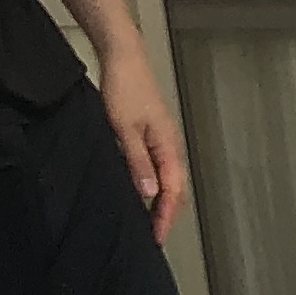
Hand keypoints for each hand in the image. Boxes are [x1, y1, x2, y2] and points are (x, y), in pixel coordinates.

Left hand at [98, 44, 187, 243]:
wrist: (123, 56)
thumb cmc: (125, 86)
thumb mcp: (125, 128)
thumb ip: (137, 162)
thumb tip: (149, 193)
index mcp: (167, 147)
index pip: (172, 193)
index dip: (164, 218)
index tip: (156, 238)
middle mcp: (168, 146)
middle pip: (173, 190)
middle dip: (165, 215)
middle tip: (153, 235)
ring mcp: (160, 140)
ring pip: (165, 179)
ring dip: (159, 201)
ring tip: (147, 219)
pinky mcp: (150, 133)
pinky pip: (155, 167)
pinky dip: (151, 184)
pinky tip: (139, 188)